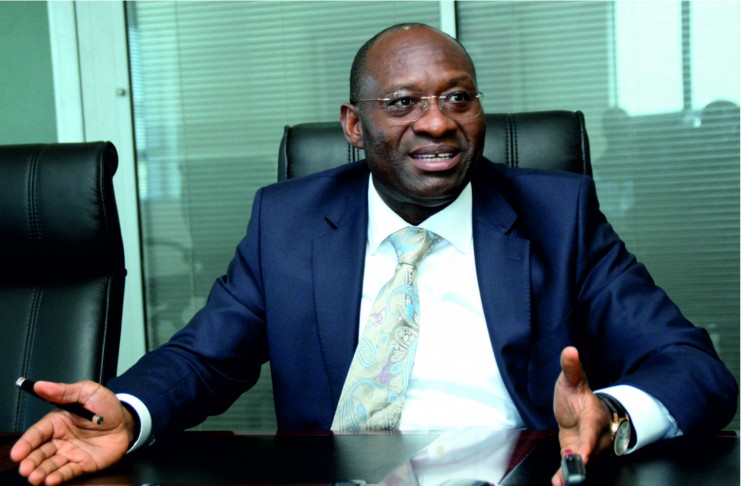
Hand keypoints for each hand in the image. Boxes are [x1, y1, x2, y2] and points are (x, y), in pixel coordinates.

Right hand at [10, 380, 135, 485]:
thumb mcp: (87, 392)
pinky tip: (52, 481)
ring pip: (52, 464)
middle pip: (40, 452)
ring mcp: (71, 453)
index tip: (17, 453)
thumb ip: (64, 391)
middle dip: (31, 461)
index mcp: (57, 422)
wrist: (128, 420)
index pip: (37, 433)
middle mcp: (60, 440)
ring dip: (42, 472)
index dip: (26, 443)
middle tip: (25, 469)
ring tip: (36, 477)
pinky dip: (60, 477)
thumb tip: (40, 385)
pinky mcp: (84, 464)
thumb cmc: (106, 405)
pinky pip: (70, 472)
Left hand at [551, 346, 611, 485]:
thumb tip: (570, 350)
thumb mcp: (571, 380)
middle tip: (570, 472)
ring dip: (573, 473)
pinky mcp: (578, 455)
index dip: (588, 443)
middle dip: (582, 463)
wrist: (582, 409)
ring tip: (562, 482)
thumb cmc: (578, 396)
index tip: (582, 453)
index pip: (592, 432)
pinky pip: (573, 467)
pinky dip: (565, 476)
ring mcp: (587, 447)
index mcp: (595, 417)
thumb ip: (571, 368)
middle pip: (591, 452)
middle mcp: (595, 436)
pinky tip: (558, 483)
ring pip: (584, 463)